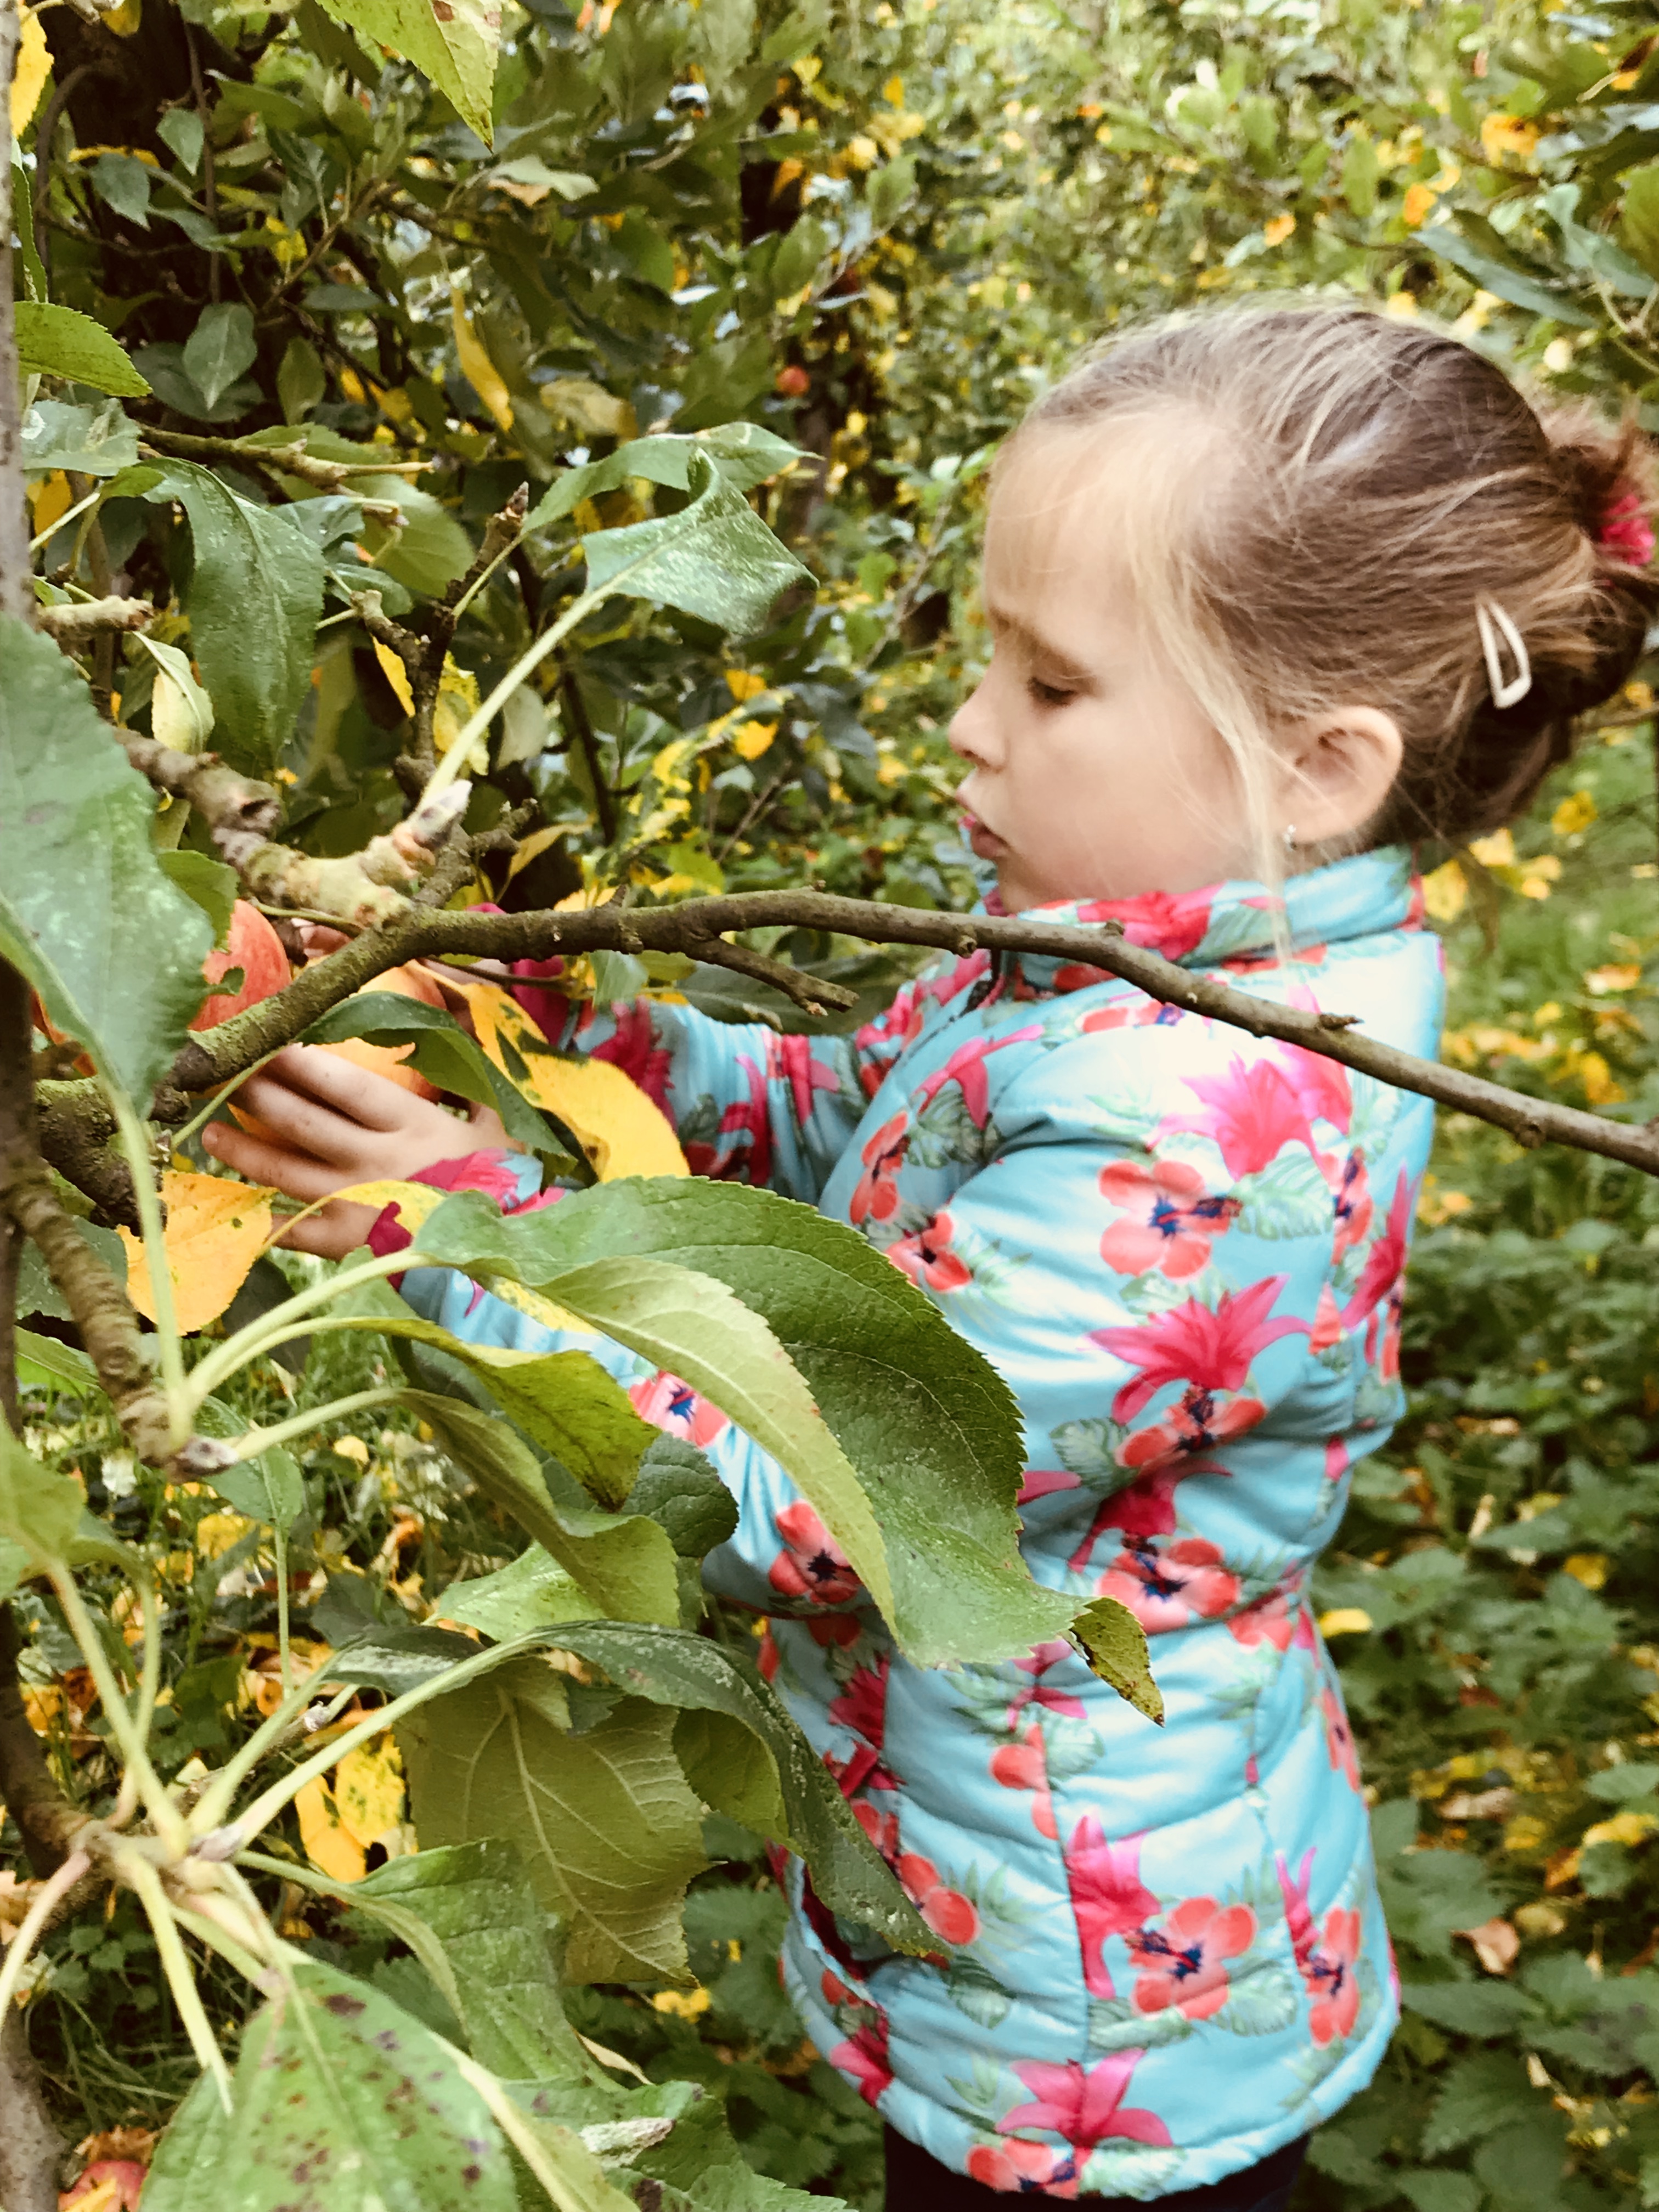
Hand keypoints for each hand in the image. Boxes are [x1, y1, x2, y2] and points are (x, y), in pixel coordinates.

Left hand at [202, 1044, 512, 1260]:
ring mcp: (356, 1202)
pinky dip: (261, 1222)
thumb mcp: (497, 1120)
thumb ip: (470, 1077)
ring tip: (213, 1135)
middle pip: (303, 1120)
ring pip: (286, 1171)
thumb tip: (462, 1017)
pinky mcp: (348, 1242)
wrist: (504, 1251)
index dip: (298, 1060)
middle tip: (222, 1076)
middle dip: (257, 1095)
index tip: (266, 1040)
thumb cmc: (501, 1182)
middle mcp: (375, 1158)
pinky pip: (294, 1232)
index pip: (342, 1082)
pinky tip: (233, 1211)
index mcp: (411, 1123)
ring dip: (244, 1150)